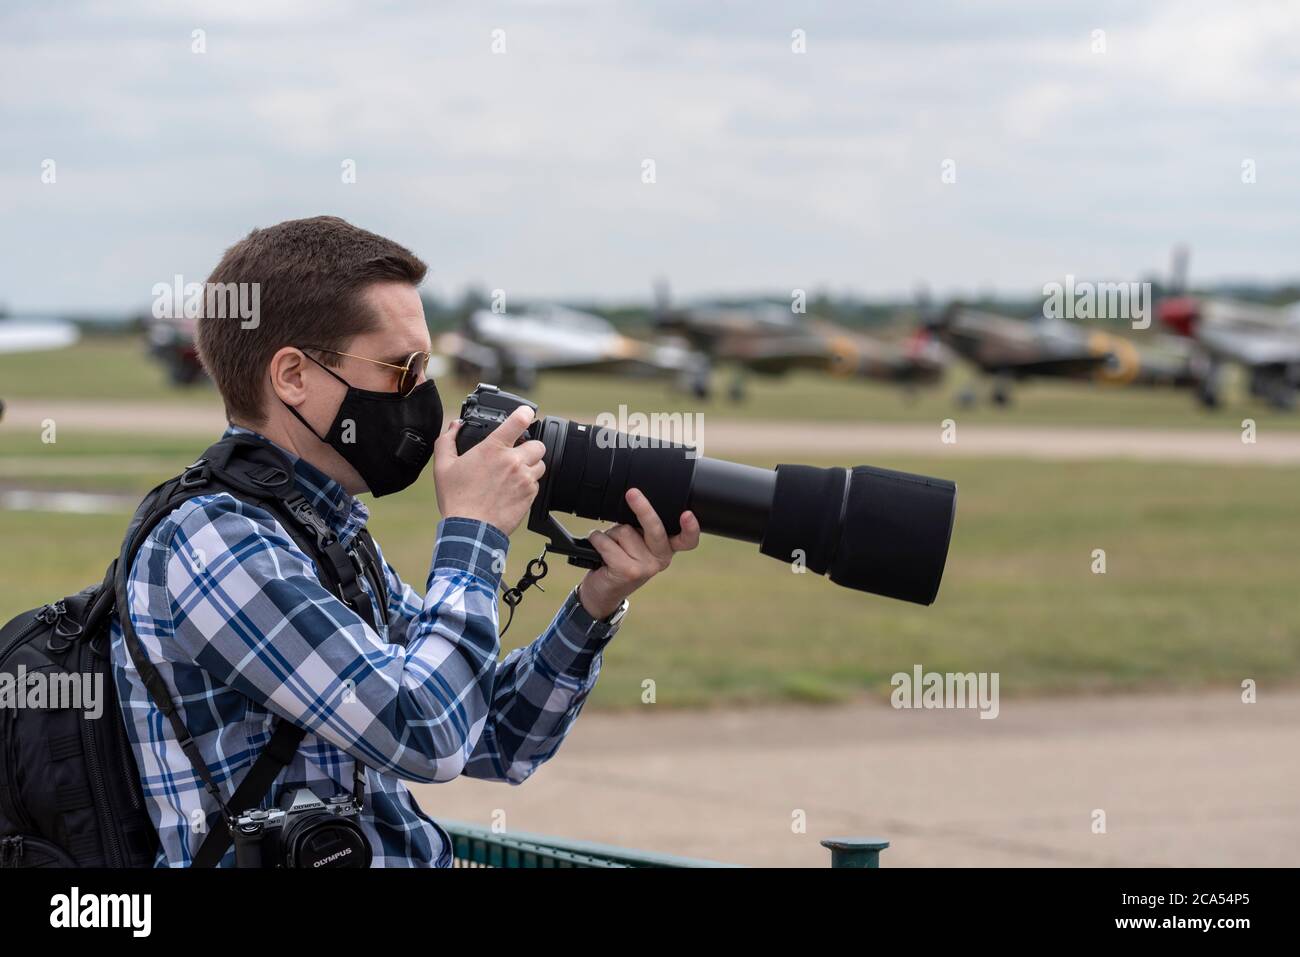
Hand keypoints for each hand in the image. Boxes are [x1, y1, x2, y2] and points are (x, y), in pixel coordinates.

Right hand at [433, 405, 545, 535]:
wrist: (471, 530)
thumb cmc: (457, 499)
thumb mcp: (443, 467)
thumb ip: (447, 440)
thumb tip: (455, 426)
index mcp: (493, 449)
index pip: (518, 421)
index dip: (525, 413)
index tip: (526, 413)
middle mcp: (513, 461)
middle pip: (538, 444)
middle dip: (529, 447)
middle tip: (517, 455)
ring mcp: (524, 479)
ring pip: (541, 464)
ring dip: (531, 466)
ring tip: (515, 474)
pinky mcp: (530, 496)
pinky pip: (537, 484)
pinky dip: (529, 484)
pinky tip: (513, 490)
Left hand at [578, 487, 700, 619]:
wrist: (604, 591)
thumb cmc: (620, 560)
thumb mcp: (637, 543)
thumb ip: (642, 528)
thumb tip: (631, 503)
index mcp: (668, 548)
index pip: (687, 540)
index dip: (691, 528)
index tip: (687, 514)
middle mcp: (661, 559)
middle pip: (655, 528)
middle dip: (642, 508)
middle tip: (632, 493)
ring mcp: (645, 568)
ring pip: (623, 530)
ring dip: (610, 533)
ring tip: (610, 546)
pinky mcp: (627, 571)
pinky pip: (606, 542)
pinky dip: (597, 540)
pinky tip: (598, 550)